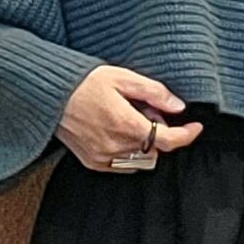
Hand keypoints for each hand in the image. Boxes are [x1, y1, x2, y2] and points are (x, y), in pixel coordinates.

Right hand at [57, 67, 204, 169]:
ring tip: (127, 120)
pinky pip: (122, 165)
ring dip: (143, 144)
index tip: (195, 127)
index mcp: (126, 124)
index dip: (186, 135)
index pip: (168, 141)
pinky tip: (115, 131)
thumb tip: (178, 107)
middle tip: (145, 111)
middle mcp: (116, 146)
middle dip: (158, 133)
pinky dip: (127, 152)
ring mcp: (103, 157)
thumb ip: (154, 93)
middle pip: (155, 150)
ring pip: (140, 160)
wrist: (48, 95)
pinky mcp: (93, 162)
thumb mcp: (122, 77)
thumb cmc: (83, 82)